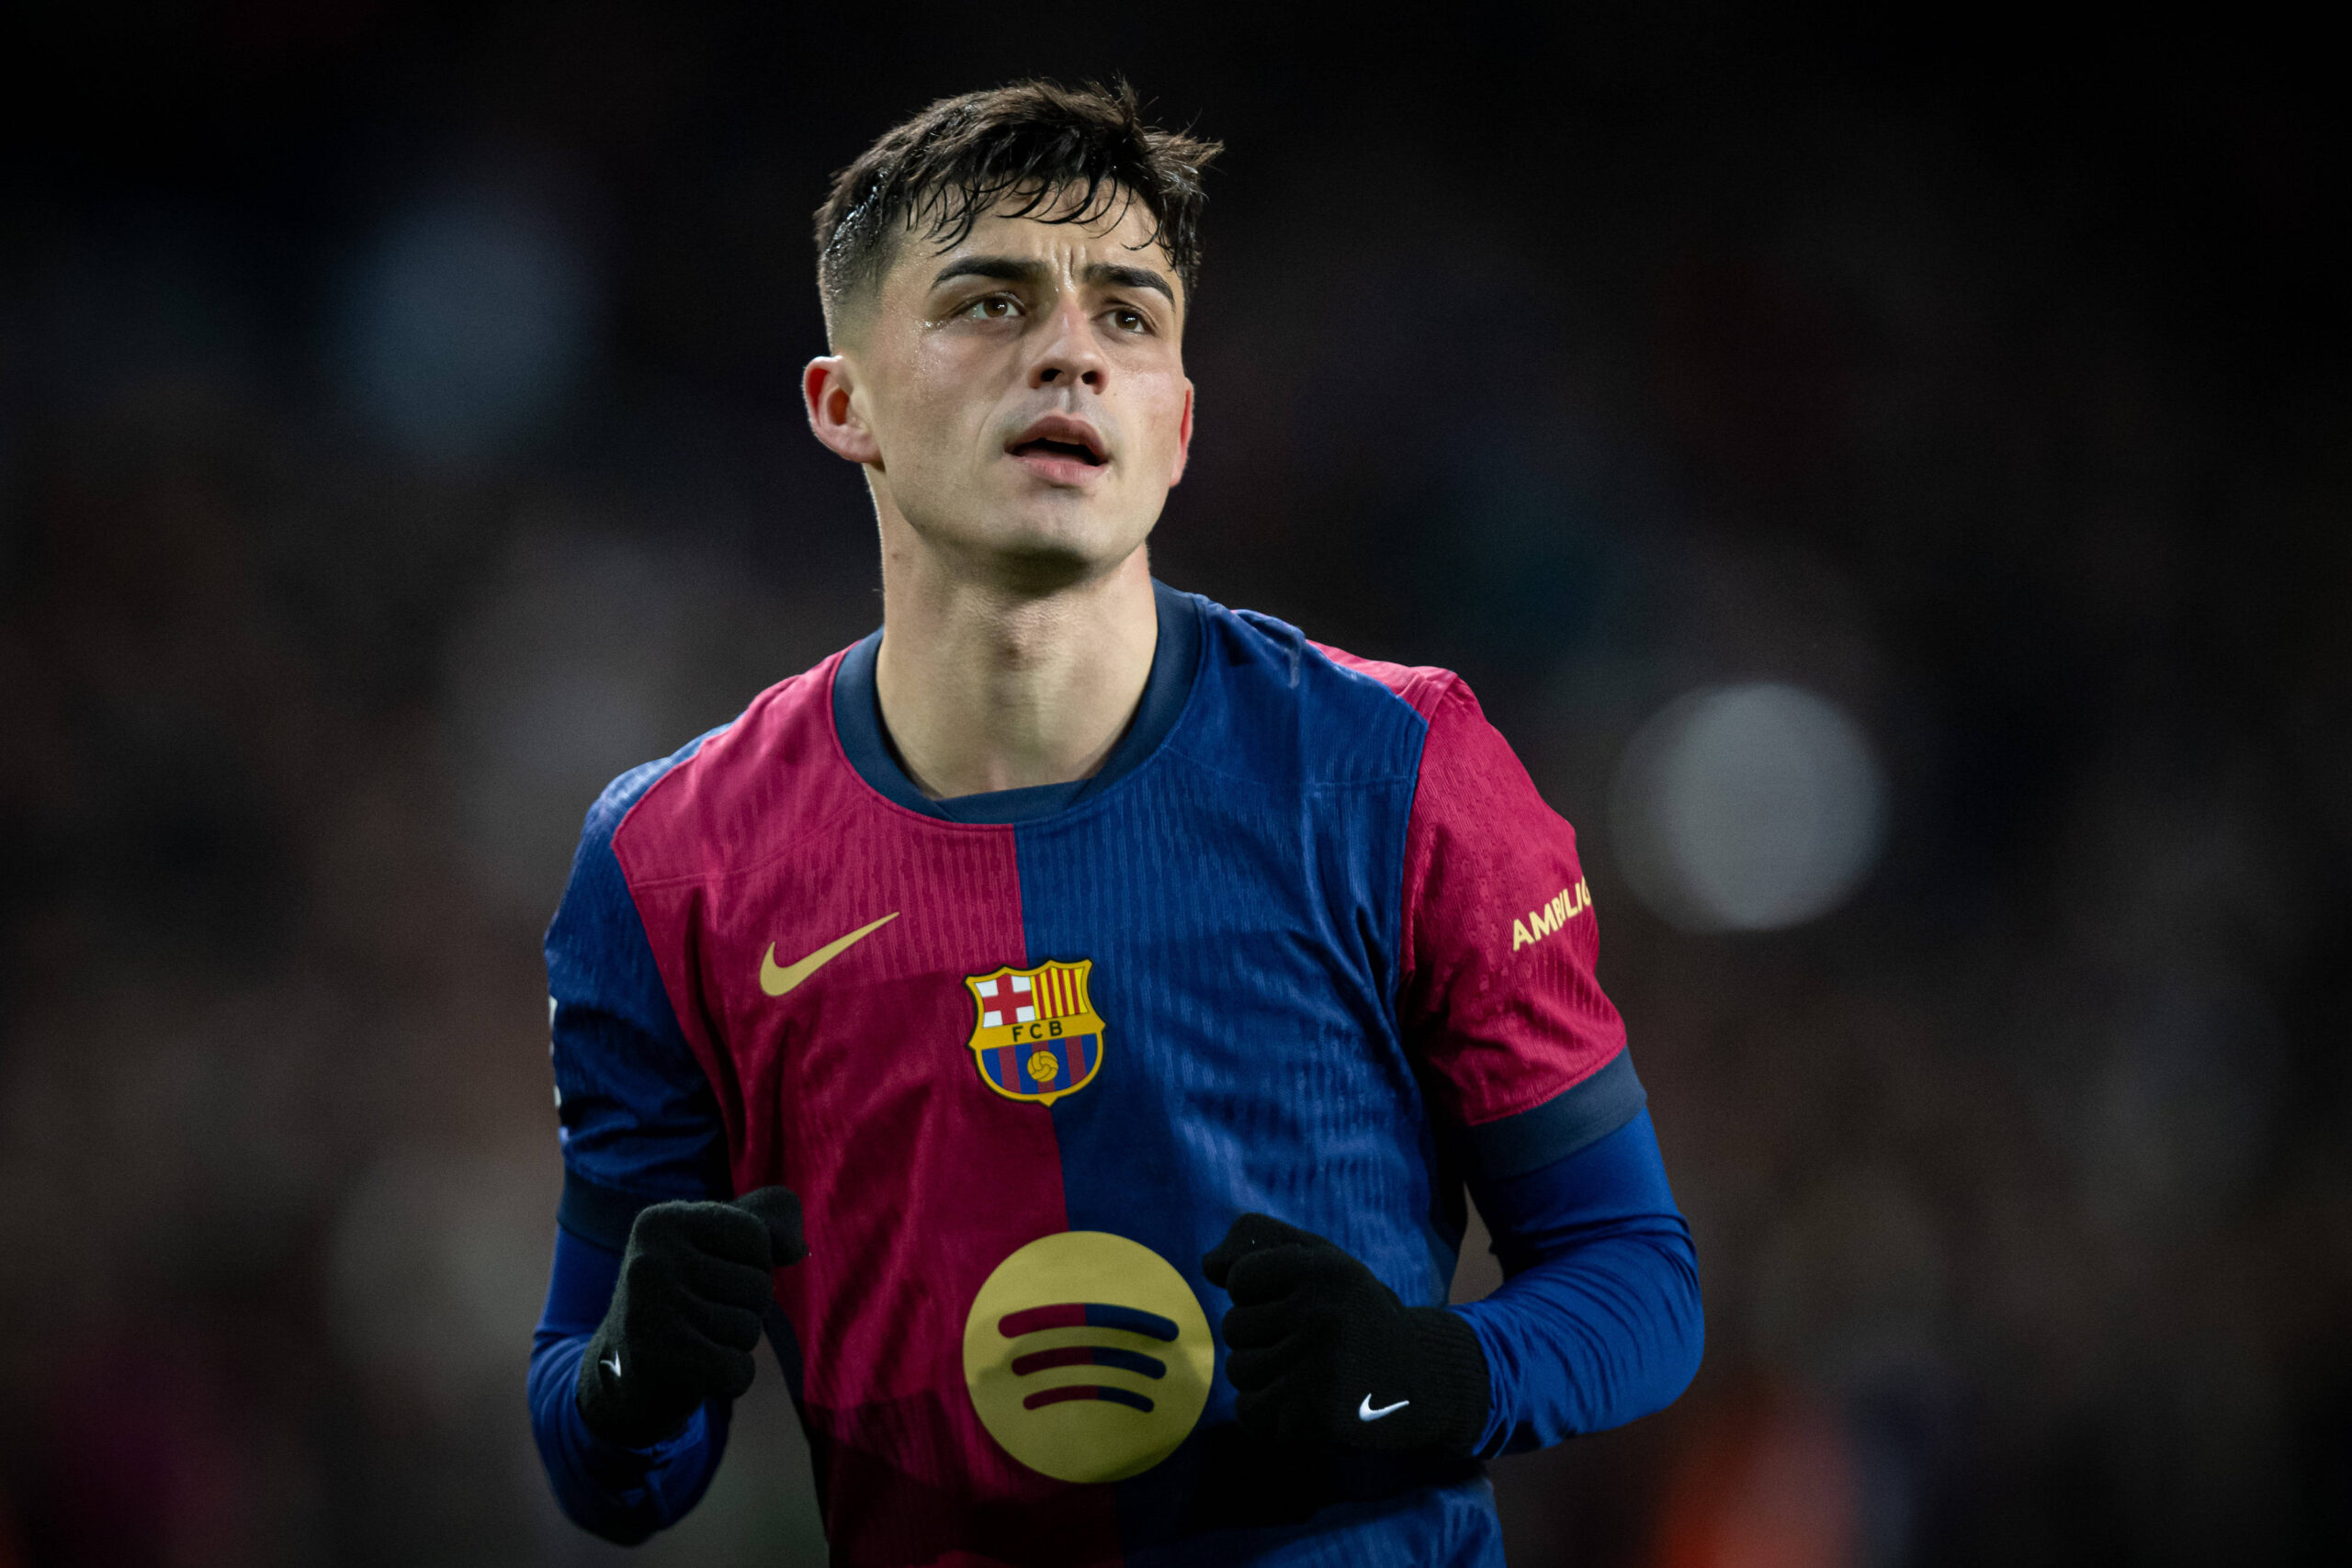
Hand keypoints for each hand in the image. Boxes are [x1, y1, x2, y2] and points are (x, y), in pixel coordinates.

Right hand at [575, 1186, 806, 1447]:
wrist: (618, 1375)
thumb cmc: (685, 1296)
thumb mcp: (721, 1240)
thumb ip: (772, 1218)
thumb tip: (797, 1249)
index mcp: (661, 1221)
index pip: (758, 1237)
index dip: (753, 1266)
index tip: (710, 1278)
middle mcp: (648, 1261)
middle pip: (758, 1286)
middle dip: (744, 1310)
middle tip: (698, 1318)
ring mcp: (648, 1312)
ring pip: (750, 1330)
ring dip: (734, 1344)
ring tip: (693, 1341)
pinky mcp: (658, 1362)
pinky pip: (739, 1371)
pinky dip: (731, 1378)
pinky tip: (697, 1373)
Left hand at [1202, 1213, 1488, 1454]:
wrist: (1424, 1381)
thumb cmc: (1358, 1315)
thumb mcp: (1322, 1263)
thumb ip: (1262, 1244)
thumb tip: (1208, 1265)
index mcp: (1325, 1267)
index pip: (1239, 1277)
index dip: (1257, 1293)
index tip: (1299, 1304)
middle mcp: (1324, 1311)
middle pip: (1234, 1326)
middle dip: (1263, 1338)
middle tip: (1314, 1345)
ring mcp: (1321, 1364)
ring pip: (1238, 1370)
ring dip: (1266, 1377)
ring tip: (1312, 1373)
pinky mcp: (1318, 1413)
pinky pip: (1251, 1412)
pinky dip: (1269, 1416)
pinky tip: (1308, 1406)